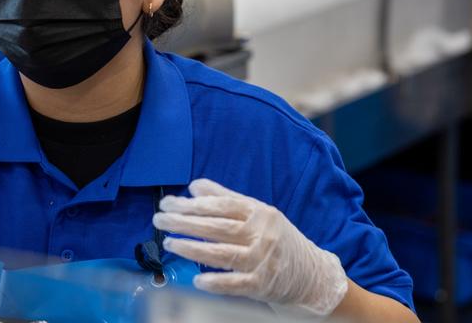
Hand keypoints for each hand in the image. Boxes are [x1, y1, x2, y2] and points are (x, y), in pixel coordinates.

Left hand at [155, 179, 347, 316]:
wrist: (311, 274)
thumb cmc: (278, 239)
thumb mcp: (257, 212)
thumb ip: (226, 197)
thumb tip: (194, 187)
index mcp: (259, 212)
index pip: (220, 205)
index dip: (192, 203)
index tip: (169, 202)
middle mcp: (261, 234)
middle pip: (217, 227)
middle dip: (184, 222)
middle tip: (160, 219)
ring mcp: (262, 260)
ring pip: (222, 253)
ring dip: (192, 248)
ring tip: (170, 243)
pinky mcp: (262, 285)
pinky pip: (235, 284)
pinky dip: (215, 282)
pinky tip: (196, 279)